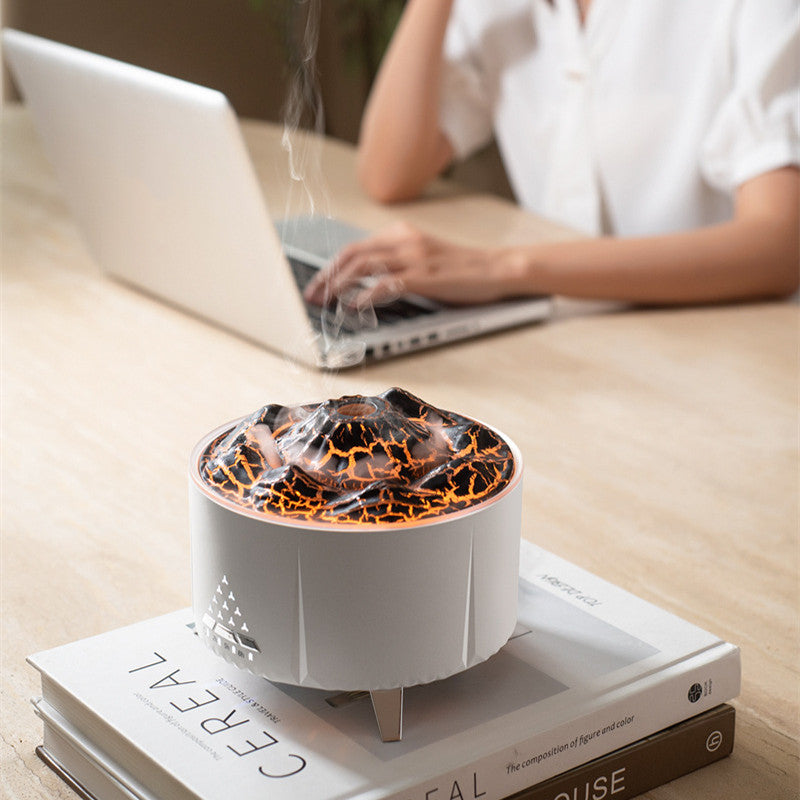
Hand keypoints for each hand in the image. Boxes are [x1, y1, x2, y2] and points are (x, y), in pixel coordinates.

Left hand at [303, 222, 517, 306]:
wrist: (496, 268)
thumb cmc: (460, 269)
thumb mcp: (422, 257)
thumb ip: (395, 262)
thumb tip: (363, 281)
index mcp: (400, 234)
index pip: (354, 248)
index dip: (330, 267)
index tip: (317, 285)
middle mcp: (404, 240)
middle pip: (352, 255)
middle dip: (326, 276)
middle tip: (311, 296)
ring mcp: (414, 257)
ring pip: (363, 266)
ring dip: (338, 285)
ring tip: (325, 302)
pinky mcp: (425, 276)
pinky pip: (387, 284)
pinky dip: (366, 295)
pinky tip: (354, 306)